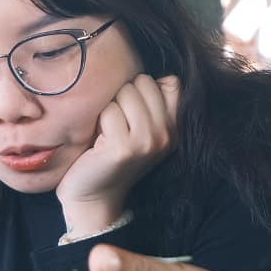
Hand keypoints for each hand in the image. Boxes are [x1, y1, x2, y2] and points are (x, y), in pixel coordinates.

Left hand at [54, 75, 179, 236]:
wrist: (94, 195)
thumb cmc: (112, 154)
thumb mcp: (142, 128)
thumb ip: (154, 101)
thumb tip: (159, 75)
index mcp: (176, 128)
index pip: (171, 82)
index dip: (145, 89)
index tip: (134, 112)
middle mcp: (167, 135)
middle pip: (144, 82)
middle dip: (125, 95)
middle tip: (118, 124)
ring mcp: (148, 142)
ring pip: (126, 92)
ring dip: (110, 107)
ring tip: (109, 131)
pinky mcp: (124, 148)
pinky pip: (109, 111)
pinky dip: (99, 121)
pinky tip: (99, 141)